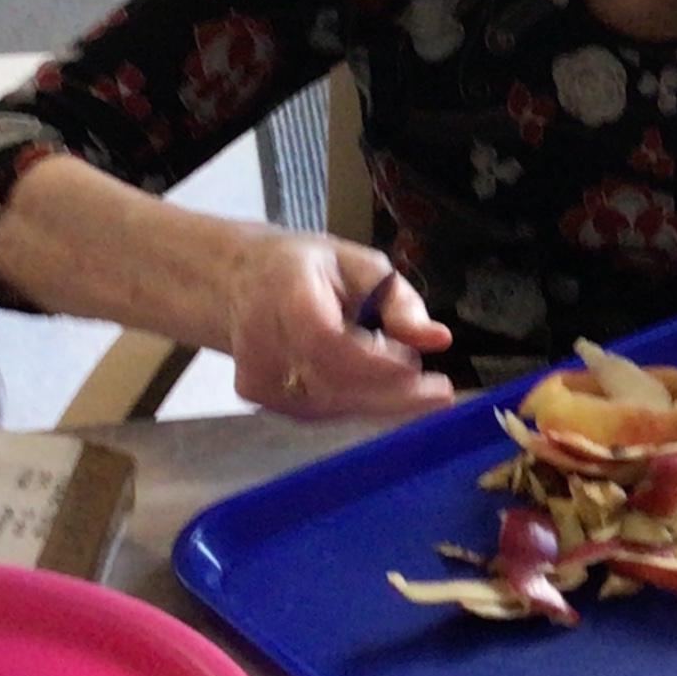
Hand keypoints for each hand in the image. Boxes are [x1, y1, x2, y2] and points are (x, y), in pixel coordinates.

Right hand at [224, 230, 454, 419]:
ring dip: (377, 400)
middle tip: (438, 393)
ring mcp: (255, 372)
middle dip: (393, 394)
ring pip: (330, 405)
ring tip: (406, 379)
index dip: (374, 362)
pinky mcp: (258, 396)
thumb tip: (438, 339)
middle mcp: (261, 338)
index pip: (327, 340)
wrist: (237, 281)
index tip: (417, 367)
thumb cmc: (307, 268)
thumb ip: (399, 301)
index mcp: (286, 291)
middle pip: (332, 383)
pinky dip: (352, 403)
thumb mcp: (360, 264)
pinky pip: (319, 411)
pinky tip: (369, 385)